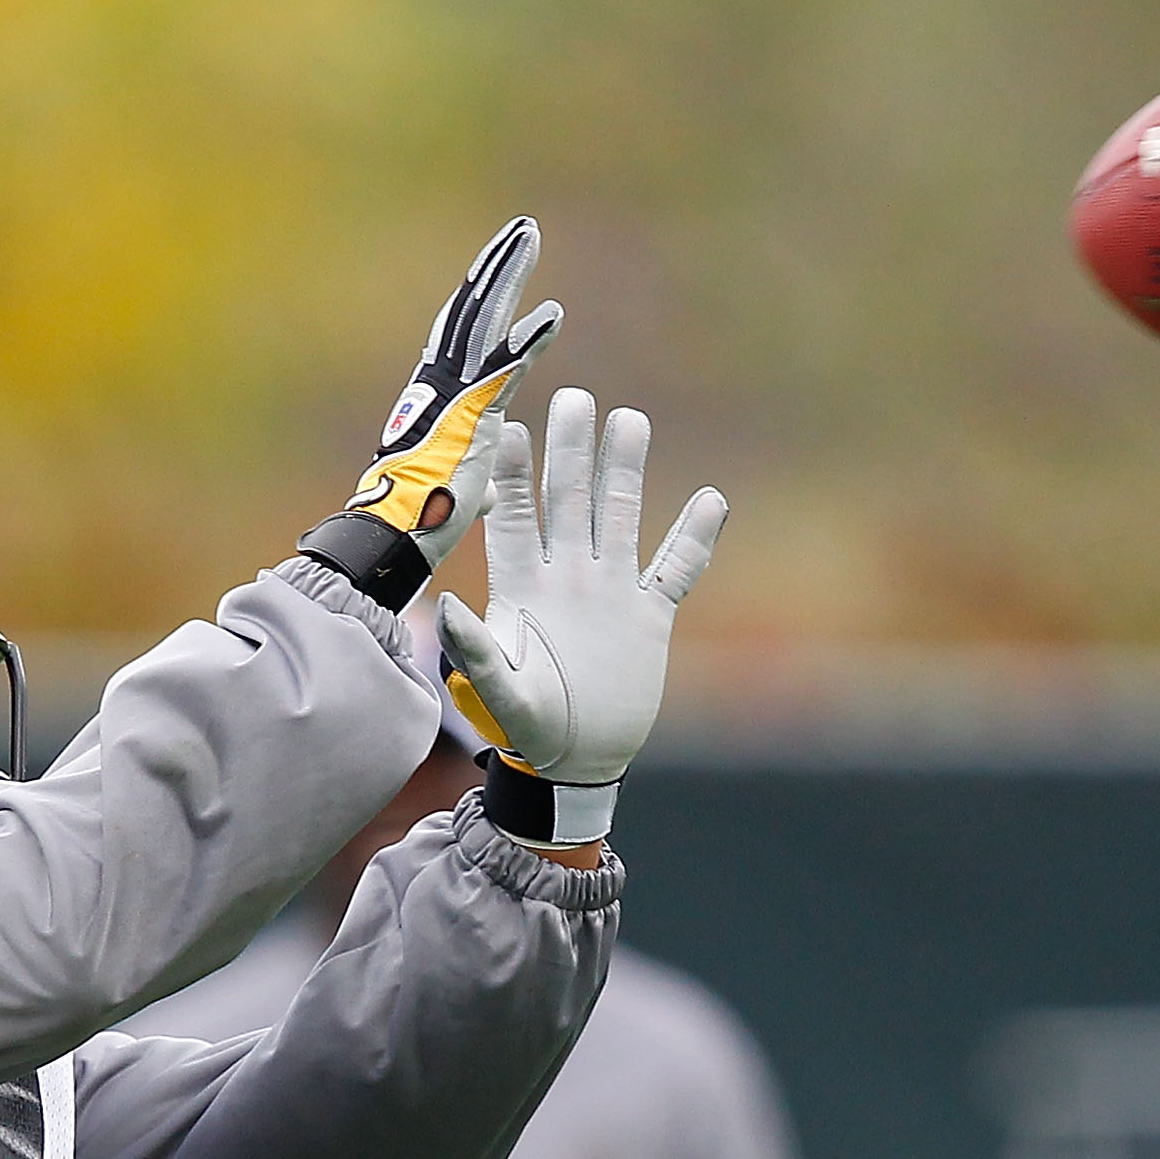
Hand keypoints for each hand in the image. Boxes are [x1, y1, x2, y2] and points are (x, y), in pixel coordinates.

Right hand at [297, 217, 560, 610]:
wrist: (389, 538)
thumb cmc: (416, 524)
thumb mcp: (456, 495)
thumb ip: (474, 482)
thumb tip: (488, 493)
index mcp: (436, 398)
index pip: (463, 334)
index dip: (485, 299)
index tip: (504, 268)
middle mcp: (440, 385)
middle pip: (472, 311)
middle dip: (498, 268)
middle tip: (523, 230)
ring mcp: (454, 396)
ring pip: (483, 322)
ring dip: (510, 278)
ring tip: (530, 237)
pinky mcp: (471, 417)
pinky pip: (504, 369)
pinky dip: (529, 341)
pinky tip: (555, 315)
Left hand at [436, 386, 725, 851]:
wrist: (576, 760)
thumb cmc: (528, 729)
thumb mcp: (500, 692)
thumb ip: (474, 652)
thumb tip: (448, 607)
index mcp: (526, 588)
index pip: (513, 517)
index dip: (509, 474)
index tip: (507, 428)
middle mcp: (568, 577)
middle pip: (568, 500)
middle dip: (570, 450)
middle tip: (575, 398)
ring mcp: (610, 592)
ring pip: (620, 517)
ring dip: (625, 471)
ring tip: (630, 420)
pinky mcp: (648, 617)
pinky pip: (676, 570)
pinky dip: (694, 538)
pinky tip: (712, 501)